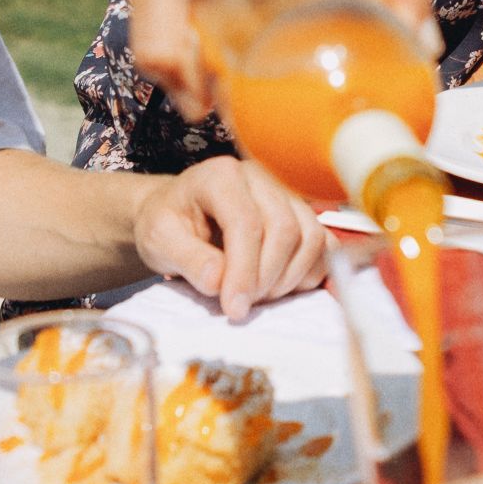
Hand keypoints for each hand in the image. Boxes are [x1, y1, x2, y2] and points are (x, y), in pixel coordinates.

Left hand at [133, 154, 329, 317]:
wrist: (176, 213)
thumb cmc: (167, 223)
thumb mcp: (158, 240)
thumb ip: (188, 259)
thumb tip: (219, 281)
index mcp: (222, 175)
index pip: (246, 223)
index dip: (244, 270)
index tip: (233, 308)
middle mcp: (261, 178)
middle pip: (284, 230)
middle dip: (266, 278)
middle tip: (241, 305)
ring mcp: (286, 195)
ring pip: (311, 238)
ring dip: (289, 278)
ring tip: (257, 296)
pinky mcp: (301, 215)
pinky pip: (324, 245)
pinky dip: (309, 273)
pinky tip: (280, 287)